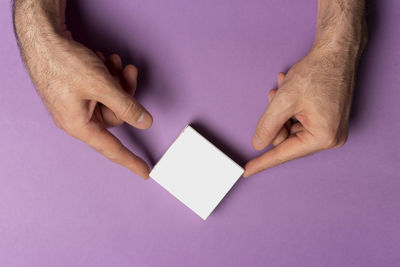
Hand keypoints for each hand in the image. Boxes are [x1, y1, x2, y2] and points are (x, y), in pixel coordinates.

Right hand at [17, 32, 151, 178]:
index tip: (145, 172)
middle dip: (126, 91)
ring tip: (112, 61)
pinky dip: (106, 77)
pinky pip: (100, 92)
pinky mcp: (76, 93)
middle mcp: (77, 119)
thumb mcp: (102, 85)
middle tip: (128, 70)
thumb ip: (126, 106)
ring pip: (110, 101)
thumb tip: (145, 123)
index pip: (112, 148)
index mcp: (80, 125)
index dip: (130, 160)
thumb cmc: (64, 62)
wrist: (42, 38)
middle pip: (116, 116)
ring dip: (116, 80)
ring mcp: (76, 106)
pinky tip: (103, 61)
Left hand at [244, 48, 359, 176]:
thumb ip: (268, 126)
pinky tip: (288, 87)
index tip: (247, 171)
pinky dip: (290, 107)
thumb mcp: (284, 101)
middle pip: (287, 139)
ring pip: (291, 128)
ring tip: (283, 88)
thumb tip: (258, 144)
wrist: (337, 51)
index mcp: (322, 137)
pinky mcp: (328, 120)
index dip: (262, 162)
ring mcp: (331, 129)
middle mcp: (330, 137)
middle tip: (273, 97)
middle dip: (275, 119)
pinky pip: (300, 121)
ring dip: (281, 110)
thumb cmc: (317, 72)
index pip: (284, 154)